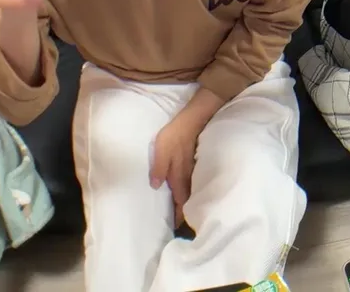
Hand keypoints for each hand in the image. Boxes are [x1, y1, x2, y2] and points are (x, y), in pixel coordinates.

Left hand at [150, 112, 206, 226]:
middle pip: (187, 201)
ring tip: (182, 212)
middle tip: (178, 225)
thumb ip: (158, 170)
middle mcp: (188, 179)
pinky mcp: (194, 165)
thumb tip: (155, 187)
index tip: (175, 229)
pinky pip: (192, 183)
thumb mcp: (161, 152)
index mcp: (179, 179)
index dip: (179, 217)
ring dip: (187, 203)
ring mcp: (193, 172)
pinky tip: (185, 191)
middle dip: (184, 213)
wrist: (192, 121)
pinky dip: (189, 191)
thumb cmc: (174, 137)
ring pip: (191, 193)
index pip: (180, 204)